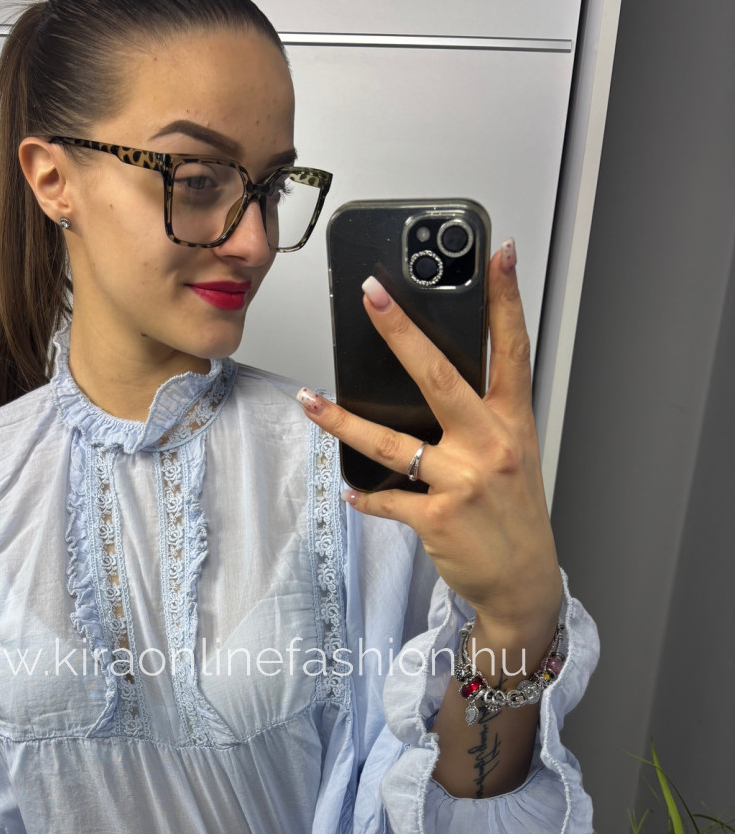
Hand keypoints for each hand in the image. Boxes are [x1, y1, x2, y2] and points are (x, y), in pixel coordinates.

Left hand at [297, 240, 562, 637]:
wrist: (523, 581)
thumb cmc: (513, 516)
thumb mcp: (513, 457)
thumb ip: (483, 420)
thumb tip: (435, 388)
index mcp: (512, 423)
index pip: (511, 349)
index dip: (506, 299)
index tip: (498, 253)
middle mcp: (490, 444)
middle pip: (439, 376)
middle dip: (401, 331)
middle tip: (372, 294)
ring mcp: (463, 480)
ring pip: (390, 442)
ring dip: (342, 421)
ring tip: (310, 401)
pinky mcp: (437, 516)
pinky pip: (386, 499)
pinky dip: (365, 498)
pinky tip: (352, 492)